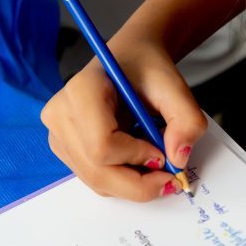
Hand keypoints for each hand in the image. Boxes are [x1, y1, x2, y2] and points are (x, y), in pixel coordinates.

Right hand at [41, 36, 206, 200]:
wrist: (131, 62)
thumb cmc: (147, 70)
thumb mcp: (175, 87)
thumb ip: (186, 120)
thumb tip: (177, 160)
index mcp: (81, 91)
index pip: (102, 144)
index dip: (137, 157)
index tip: (163, 154)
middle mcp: (60, 115)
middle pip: (97, 171)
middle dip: (139, 183)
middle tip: (170, 178)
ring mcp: (58, 134)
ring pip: (97, 181)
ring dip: (133, 183)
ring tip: (155, 161)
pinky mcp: (65, 149)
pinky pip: (95, 179)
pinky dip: (123, 180)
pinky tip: (139, 160)